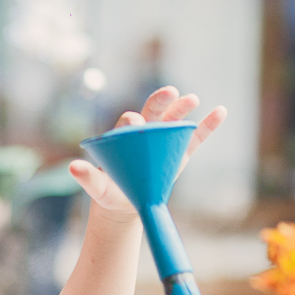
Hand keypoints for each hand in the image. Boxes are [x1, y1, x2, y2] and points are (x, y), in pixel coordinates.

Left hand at [68, 86, 227, 221]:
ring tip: (192, 99)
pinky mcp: (181, 151)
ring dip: (182, 107)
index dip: (133, 121)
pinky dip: (209, 124)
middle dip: (160, 101)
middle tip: (169, 93)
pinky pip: (197, 135)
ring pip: (174, 119)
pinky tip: (221, 111)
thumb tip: (73, 168)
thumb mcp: (98, 187)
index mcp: (124, 136)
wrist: (130, 201)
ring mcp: (165, 139)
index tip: (136, 122)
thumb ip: (87, 178)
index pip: (129, 122)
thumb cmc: (111, 190)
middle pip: (152, 111)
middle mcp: (145, 132)